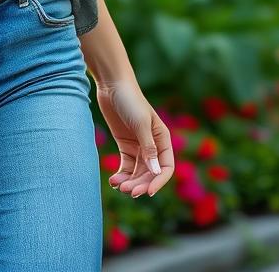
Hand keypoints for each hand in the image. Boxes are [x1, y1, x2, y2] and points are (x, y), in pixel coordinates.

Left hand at [97, 78, 173, 198]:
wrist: (112, 84)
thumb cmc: (130, 100)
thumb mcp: (141, 124)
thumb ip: (148, 148)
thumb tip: (156, 173)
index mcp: (163, 139)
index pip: (166, 167)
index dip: (159, 181)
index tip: (148, 192)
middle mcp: (153, 145)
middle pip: (150, 173)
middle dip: (140, 184)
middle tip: (128, 191)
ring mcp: (138, 146)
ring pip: (137, 172)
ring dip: (130, 182)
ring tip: (118, 186)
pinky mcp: (125, 145)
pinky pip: (126, 166)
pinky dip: (121, 175)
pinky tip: (113, 181)